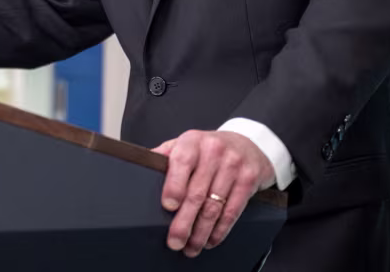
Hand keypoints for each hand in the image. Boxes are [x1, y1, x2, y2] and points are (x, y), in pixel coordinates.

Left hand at [153, 130, 274, 256]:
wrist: (249, 144)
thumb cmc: (209, 148)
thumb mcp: (187, 144)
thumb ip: (166, 155)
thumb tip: (140, 166)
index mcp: (192, 141)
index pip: (181, 163)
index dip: (174, 186)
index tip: (168, 206)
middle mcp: (214, 151)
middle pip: (197, 192)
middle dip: (184, 221)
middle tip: (175, 240)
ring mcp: (233, 165)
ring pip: (214, 206)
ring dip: (201, 231)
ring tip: (191, 247)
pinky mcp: (249, 180)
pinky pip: (232, 211)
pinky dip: (220, 230)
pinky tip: (210, 240)